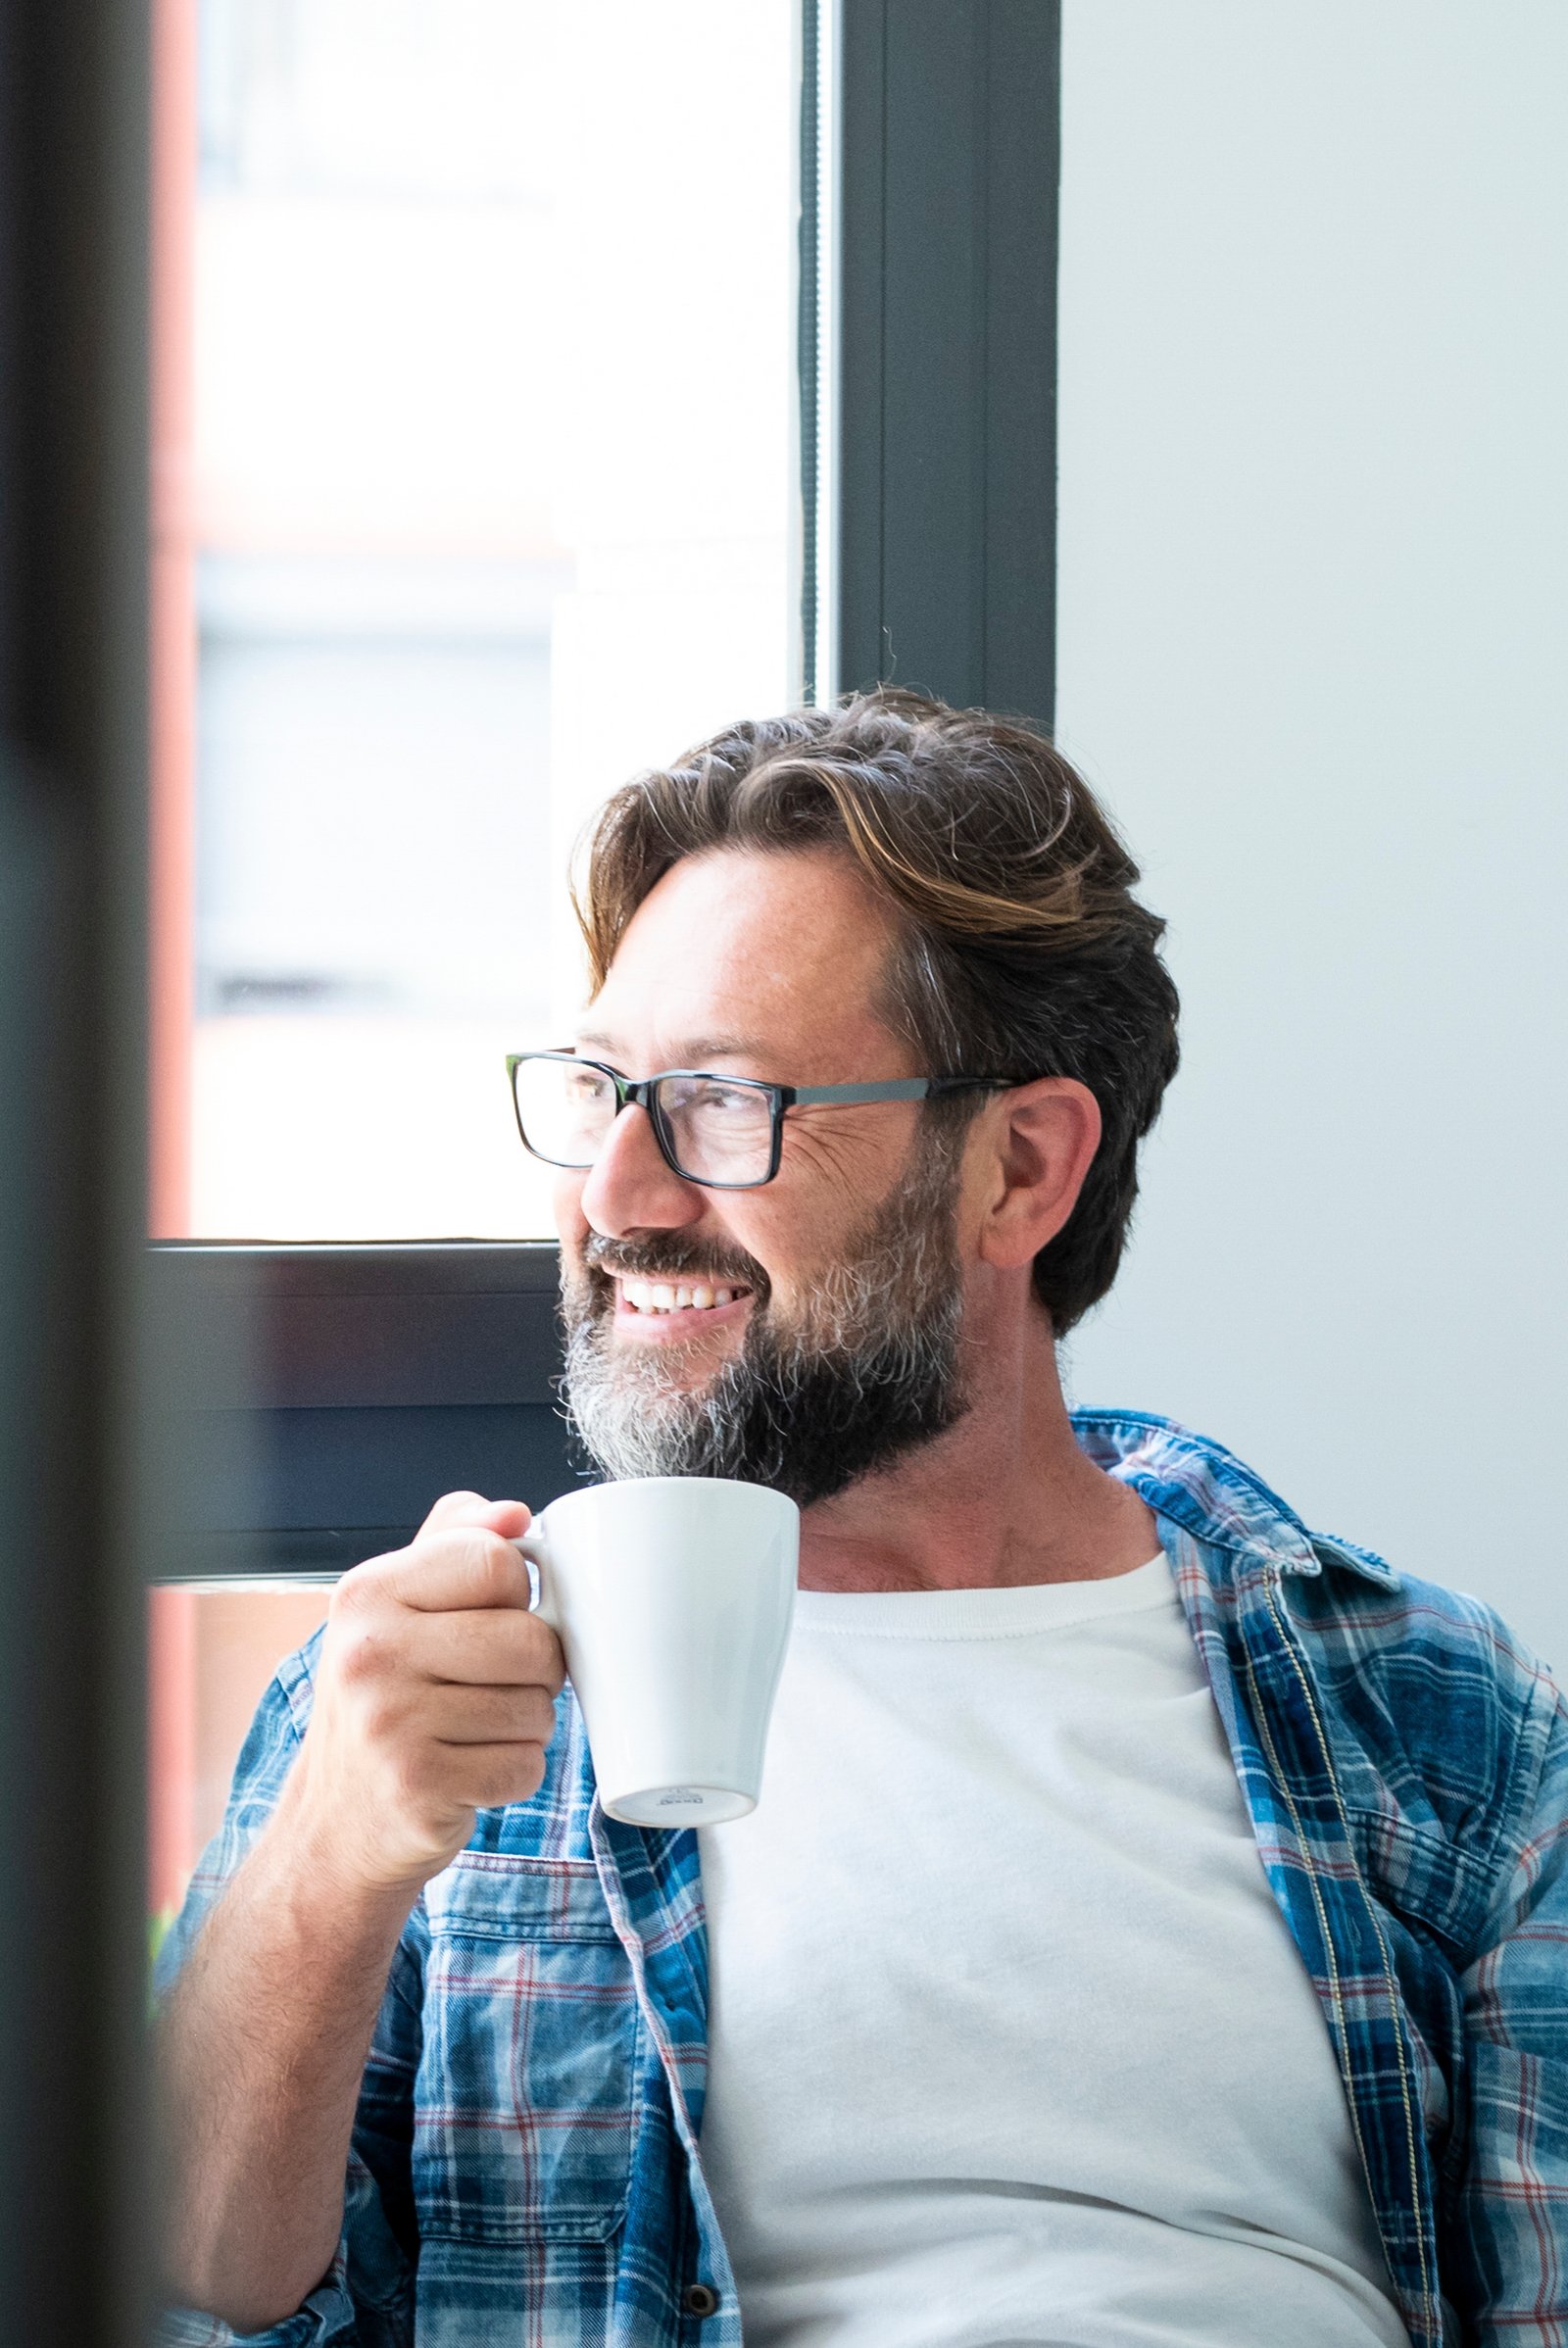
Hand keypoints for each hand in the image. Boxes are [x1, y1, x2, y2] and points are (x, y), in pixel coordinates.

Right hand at [280, 1492, 565, 1898]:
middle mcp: (369, 1652)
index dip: (517, 1594)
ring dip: (527, 1724)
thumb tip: (515, 1513)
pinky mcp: (416, 1785)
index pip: (497, 1562)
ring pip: (536, 1707)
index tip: (493, 1618)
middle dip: (536, 1669)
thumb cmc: (386, 1697)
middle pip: (530, 1639)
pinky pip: (524, 1767)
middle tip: (494, 1684)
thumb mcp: (400, 1604)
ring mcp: (388, 1722)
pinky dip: (515, 1773)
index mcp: (368, 1592)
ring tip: (476, 1728)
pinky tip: (471, 1770)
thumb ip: (457, 1539)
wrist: (336, 1819)